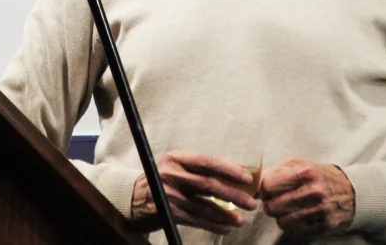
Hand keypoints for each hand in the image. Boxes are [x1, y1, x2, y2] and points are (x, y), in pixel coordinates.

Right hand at [131, 151, 258, 235]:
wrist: (135, 198)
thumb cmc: (164, 179)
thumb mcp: (179, 166)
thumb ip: (203, 166)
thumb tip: (237, 166)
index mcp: (176, 158)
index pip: (207, 161)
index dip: (230, 170)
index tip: (247, 179)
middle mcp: (171, 174)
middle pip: (208, 184)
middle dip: (234, 195)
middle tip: (251, 203)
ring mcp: (169, 195)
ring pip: (205, 206)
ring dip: (226, 214)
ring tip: (241, 219)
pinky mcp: (169, 213)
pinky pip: (197, 220)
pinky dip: (214, 225)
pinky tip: (226, 227)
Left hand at [259, 158, 354, 240]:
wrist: (352, 191)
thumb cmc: (318, 175)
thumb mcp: (299, 163)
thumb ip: (276, 170)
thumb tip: (254, 184)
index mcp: (305, 172)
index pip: (269, 185)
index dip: (263, 190)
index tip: (267, 191)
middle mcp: (314, 191)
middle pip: (273, 207)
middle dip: (270, 205)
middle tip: (275, 202)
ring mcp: (321, 210)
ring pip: (283, 222)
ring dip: (281, 218)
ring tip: (288, 210)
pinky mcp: (326, 226)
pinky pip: (297, 233)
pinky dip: (293, 228)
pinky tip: (298, 219)